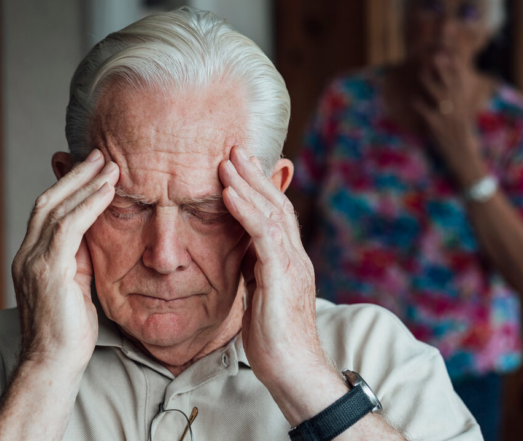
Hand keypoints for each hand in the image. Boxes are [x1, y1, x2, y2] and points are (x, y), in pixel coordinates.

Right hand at [11, 149, 118, 373]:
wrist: (53, 364)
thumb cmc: (69, 331)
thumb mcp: (76, 285)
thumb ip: (80, 258)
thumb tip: (95, 234)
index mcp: (33, 257)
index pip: (47, 211)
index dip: (68, 185)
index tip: (90, 167)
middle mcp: (27, 254)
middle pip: (48, 201)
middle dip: (75, 175)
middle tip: (101, 154)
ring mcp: (33, 261)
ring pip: (56, 208)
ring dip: (85, 183)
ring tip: (109, 165)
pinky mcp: (47, 270)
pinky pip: (68, 227)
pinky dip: (88, 204)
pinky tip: (107, 190)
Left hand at [219, 146, 345, 424]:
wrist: (295, 374)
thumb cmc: (276, 343)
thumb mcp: (261, 299)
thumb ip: (257, 272)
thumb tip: (244, 255)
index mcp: (290, 263)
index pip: (277, 216)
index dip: (260, 189)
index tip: (240, 167)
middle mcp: (296, 258)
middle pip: (277, 205)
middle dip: (255, 175)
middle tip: (234, 148)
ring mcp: (292, 266)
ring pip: (272, 213)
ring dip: (247, 184)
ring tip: (227, 161)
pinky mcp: (282, 278)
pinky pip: (263, 236)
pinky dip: (246, 210)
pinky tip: (229, 193)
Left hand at [412, 55, 486, 186]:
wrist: (465, 159)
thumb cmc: (463, 139)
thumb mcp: (463, 118)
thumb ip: (458, 103)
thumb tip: (453, 91)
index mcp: (463, 105)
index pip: (461, 83)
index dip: (455, 68)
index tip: (450, 54)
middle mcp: (457, 109)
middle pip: (451, 85)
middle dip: (443, 69)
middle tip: (436, 55)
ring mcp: (448, 118)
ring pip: (439, 96)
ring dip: (430, 83)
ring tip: (421, 72)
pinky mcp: (438, 129)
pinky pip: (428, 114)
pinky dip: (420, 106)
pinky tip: (413, 99)